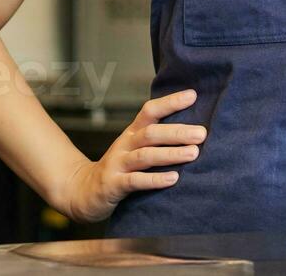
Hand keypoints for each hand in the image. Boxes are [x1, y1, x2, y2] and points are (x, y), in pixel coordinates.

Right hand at [49, 89, 203, 222]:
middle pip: (150, 133)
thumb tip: (193, 129)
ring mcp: (118, 164)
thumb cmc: (119, 168)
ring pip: (145, 155)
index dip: (170, 102)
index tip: (193, 95)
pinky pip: (135, 181)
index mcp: (132, 133)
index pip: (150, 111)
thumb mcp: (134, 148)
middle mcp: (124, 145)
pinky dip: (155, 180)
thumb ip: (156, 139)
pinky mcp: (114, 185)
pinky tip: (174, 179)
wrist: (84, 191)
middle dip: (177, 132)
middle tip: (202, 133)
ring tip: (193, 153)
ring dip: (170, 153)